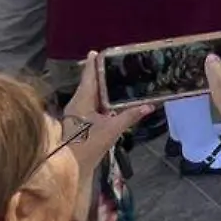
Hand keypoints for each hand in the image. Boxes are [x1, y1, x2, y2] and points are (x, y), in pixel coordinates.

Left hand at [67, 51, 155, 179]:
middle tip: (115, 63)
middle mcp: (76, 104)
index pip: (88, 76)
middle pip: (89, 83)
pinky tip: (110, 100)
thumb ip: (131, 115)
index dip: (93, 63)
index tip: (98, 51)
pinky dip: (100, 99)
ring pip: (89, 94)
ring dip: (101, 87)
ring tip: (116, 78)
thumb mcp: (113, 129)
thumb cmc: (88, 146)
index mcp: (82, 100)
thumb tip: (150, 105)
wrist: (70, 169)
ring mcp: (75, 113)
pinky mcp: (78, 123)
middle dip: (100, 74)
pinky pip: (90, 104)